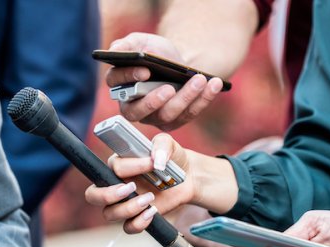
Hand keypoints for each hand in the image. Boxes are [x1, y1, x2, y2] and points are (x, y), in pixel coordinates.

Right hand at [84, 133, 236, 233]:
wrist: (187, 177)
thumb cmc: (171, 158)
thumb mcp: (168, 144)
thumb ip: (161, 145)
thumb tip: (157, 160)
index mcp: (118, 164)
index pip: (113, 167)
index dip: (131, 167)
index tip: (152, 164)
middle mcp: (115, 184)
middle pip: (93, 195)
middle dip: (107, 195)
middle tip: (130, 188)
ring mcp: (123, 203)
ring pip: (109, 214)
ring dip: (129, 208)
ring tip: (150, 199)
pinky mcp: (136, 216)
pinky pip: (128, 227)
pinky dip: (139, 223)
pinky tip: (153, 212)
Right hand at [106, 32, 223, 130]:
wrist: (179, 64)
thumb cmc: (156, 53)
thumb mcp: (141, 42)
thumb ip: (127, 45)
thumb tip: (116, 50)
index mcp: (120, 86)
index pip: (117, 86)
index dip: (129, 78)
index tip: (145, 71)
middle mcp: (133, 107)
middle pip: (138, 112)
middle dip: (154, 101)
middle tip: (169, 88)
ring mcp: (154, 117)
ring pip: (167, 114)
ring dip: (184, 97)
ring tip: (198, 79)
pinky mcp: (175, 121)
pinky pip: (189, 114)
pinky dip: (203, 99)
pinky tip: (213, 84)